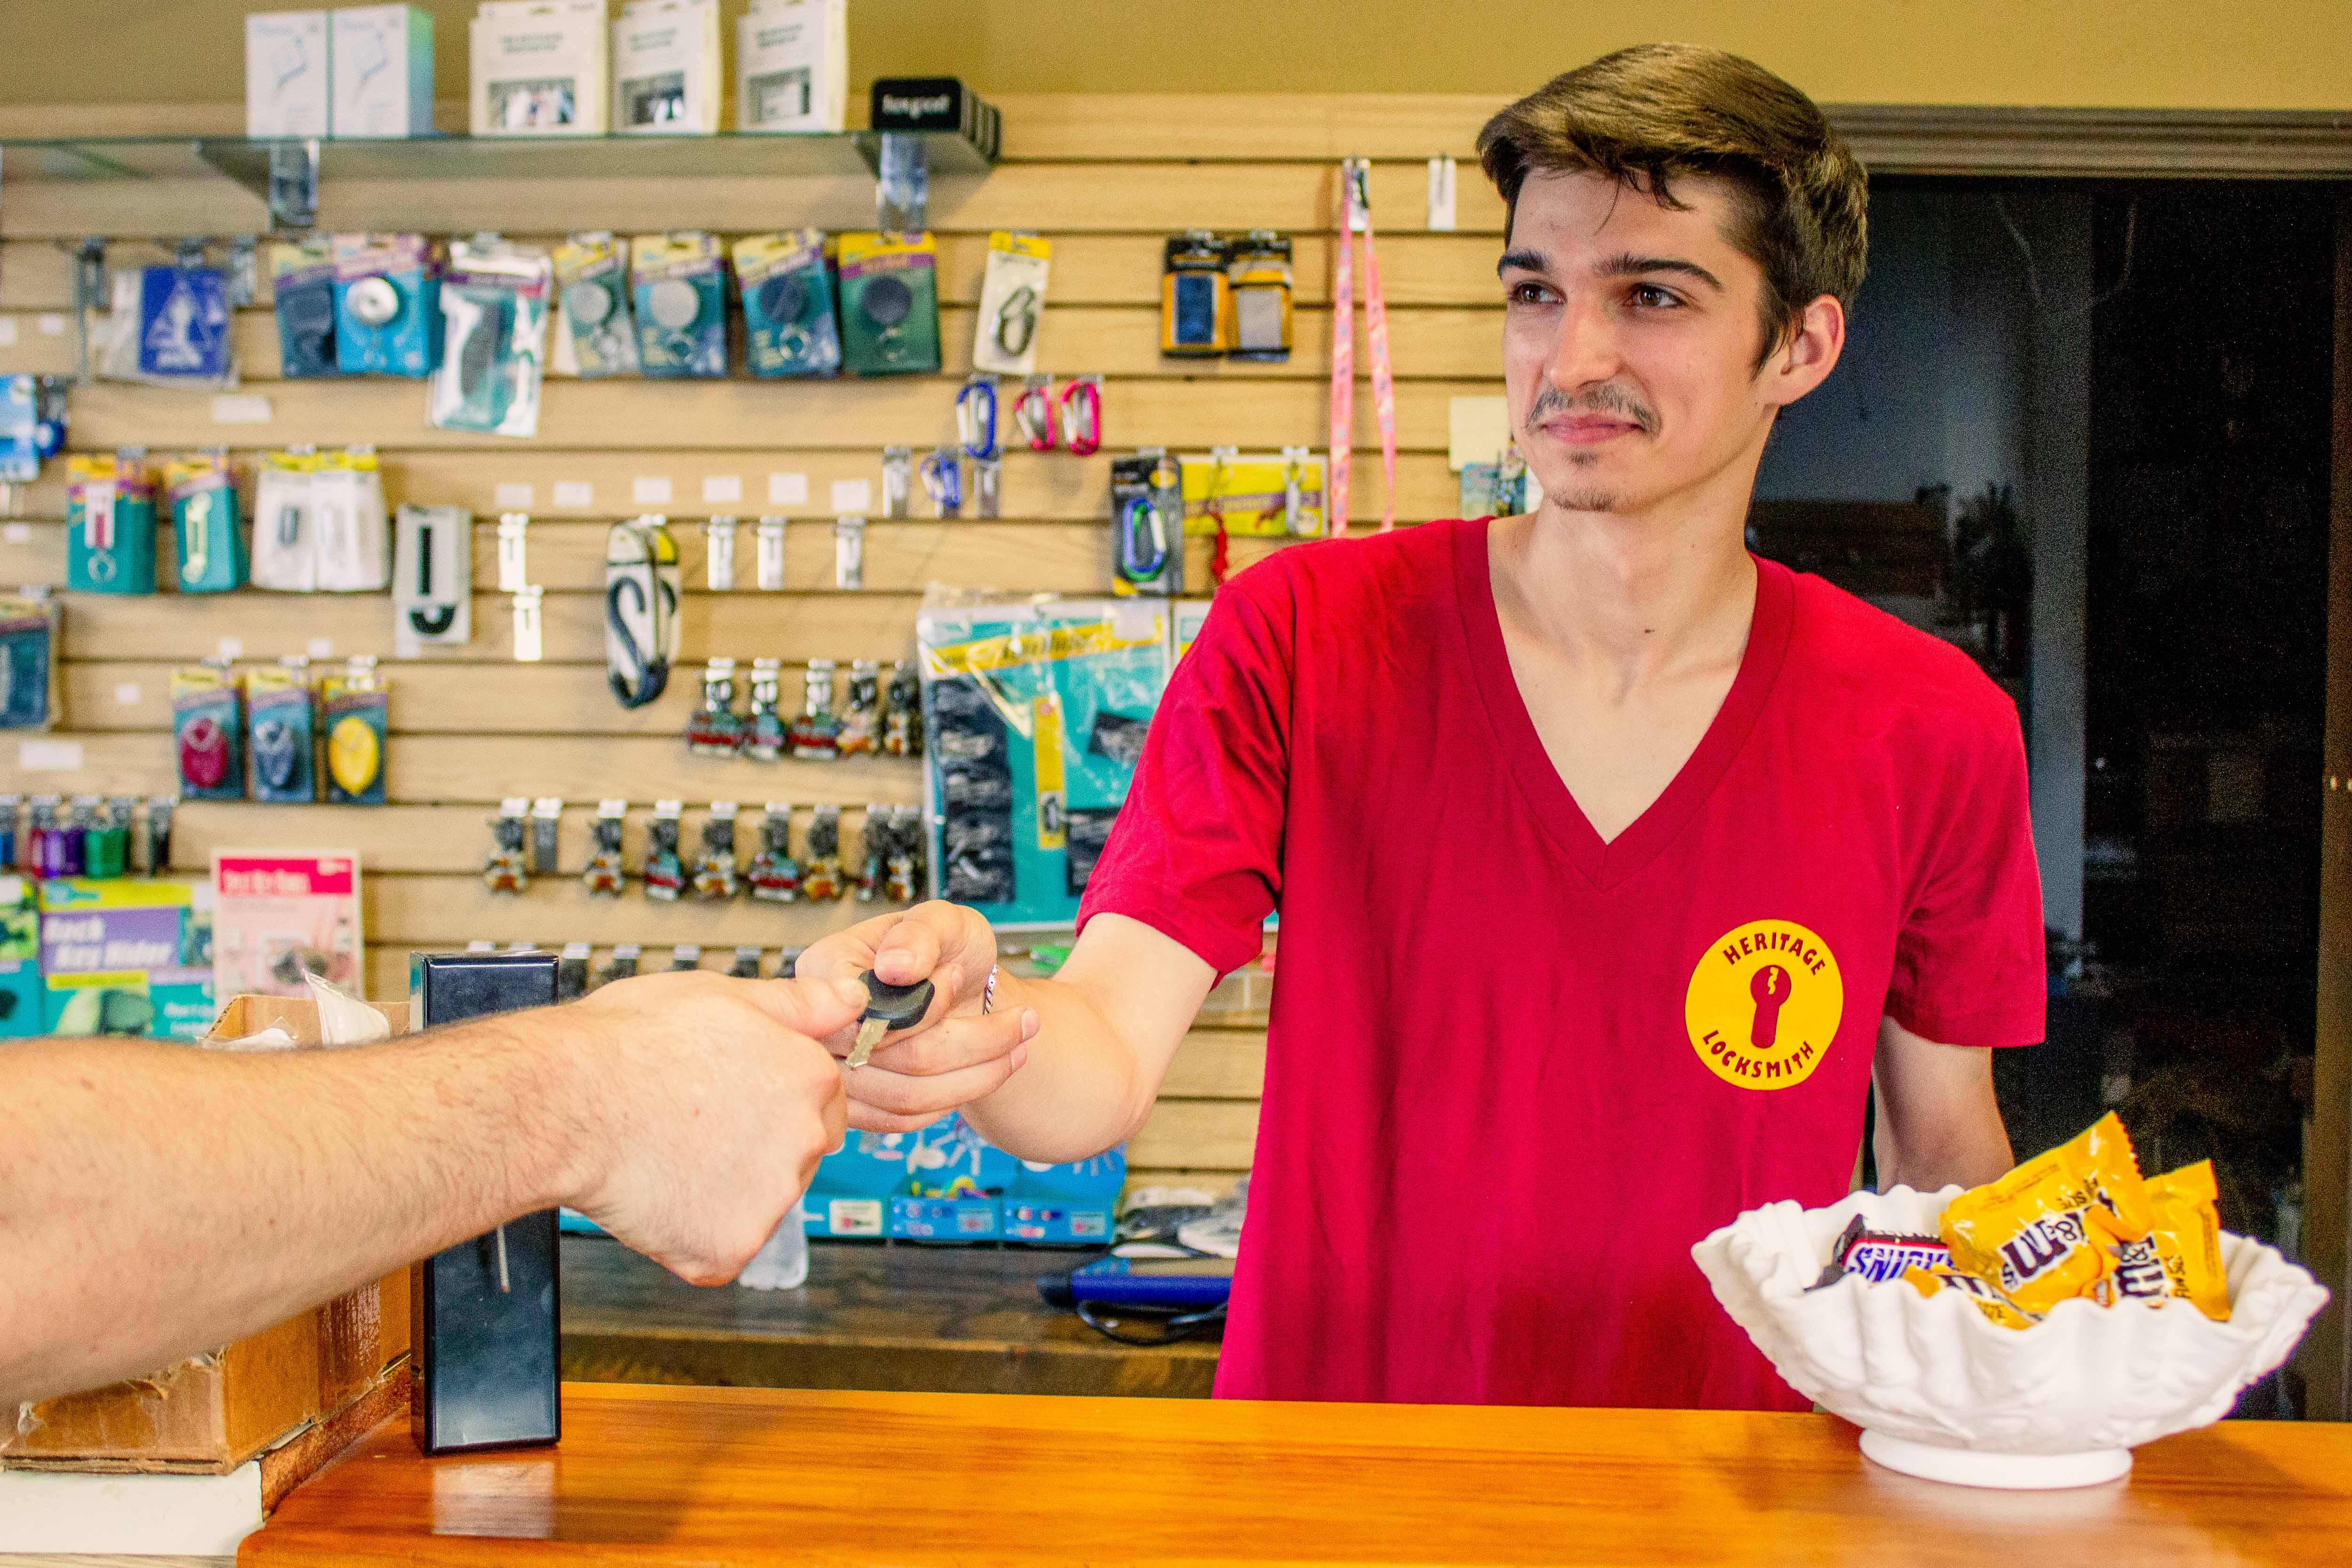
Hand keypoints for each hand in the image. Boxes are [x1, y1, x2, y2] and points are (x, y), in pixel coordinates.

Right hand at [558, 969, 857, 1285]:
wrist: (562, 1104)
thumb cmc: (628, 1043)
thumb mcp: (722, 995)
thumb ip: (798, 1005)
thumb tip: (850, 999)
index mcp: (811, 1078)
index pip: (823, 1100)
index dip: (774, 1096)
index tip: (730, 1095)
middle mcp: (805, 1141)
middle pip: (798, 1153)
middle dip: (757, 1143)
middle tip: (692, 1124)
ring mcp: (770, 1201)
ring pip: (760, 1201)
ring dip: (725, 1189)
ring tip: (668, 1154)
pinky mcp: (729, 1249)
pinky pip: (721, 1247)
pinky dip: (690, 1232)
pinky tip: (657, 1193)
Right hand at [795, 900, 1035, 1134]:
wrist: (958, 984)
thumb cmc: (945, 948)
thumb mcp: (944, 921)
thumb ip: (921, 934)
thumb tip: (896, 967)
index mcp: (825, 969)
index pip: (865, 1010)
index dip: (923, 1005)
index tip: (962, 973)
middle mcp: (818, 1025)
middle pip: (890, 1058)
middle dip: (970, 1042)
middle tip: (1025, 1019)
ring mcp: (834, 1071)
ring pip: (903, 1096)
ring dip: (975, 1076)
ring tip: (1020, 1046)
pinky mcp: (856, 1106)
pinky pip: (902, 1119)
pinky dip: (954, 1099)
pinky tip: (988, 1071)